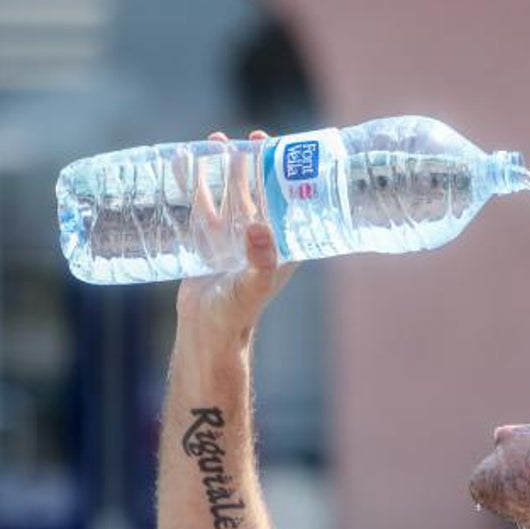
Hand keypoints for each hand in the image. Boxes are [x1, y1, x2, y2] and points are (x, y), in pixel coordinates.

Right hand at [176, 129, 296, 350]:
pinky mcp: (206, 240)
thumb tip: (259, 227)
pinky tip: (183, 161)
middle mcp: (258, 237)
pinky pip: (200, 205)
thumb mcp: (253, 283)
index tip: (280, 150)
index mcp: (280, 245)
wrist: (207, 329)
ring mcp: (231, 237)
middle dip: (252, 164)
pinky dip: (192, 183)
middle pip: (256, 191)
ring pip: (227, 193)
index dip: (284, 176)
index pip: (286, 202)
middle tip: (248, 137)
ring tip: (216, 140)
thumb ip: (260, 259)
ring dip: (222, 169)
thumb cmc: (238, 311)